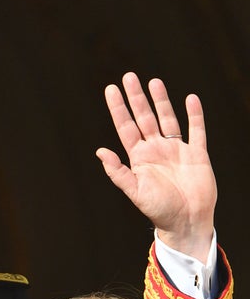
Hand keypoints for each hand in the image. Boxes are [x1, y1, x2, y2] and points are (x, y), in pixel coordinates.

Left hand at [96, 72, 215, 260]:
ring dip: (161, 101)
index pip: (126, 127)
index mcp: (139, 158)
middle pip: (144, 118)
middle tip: (129, 76)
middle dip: (136, 98)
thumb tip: (100, 151)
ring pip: (167, 119)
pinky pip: (196, 130)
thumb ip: (118, 172)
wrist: (186, 222)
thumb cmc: (159, 211)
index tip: (111, 90)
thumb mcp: (135, 192)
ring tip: (153, 82)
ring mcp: (176, 151)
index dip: (119, 108)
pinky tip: (190, 99)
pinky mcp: (197, 154)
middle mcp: (156, 150)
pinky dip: (194, 115)